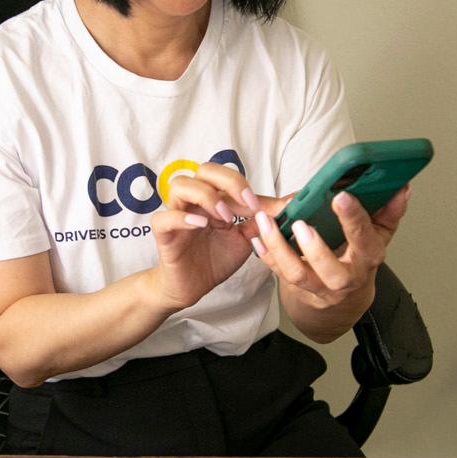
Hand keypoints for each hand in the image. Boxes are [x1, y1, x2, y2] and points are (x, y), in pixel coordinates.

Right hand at [145, 161, 266, 311]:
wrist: (193, 287)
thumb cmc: (215, 259)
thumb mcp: (246, 239)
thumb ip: (262, 220)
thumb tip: (292, 204)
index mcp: (214, 198)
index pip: (229, 177)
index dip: (248, 187)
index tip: (265, 206)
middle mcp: (194, 201)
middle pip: (204, 170)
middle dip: (228, 182)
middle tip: (246, 204)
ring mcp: (177, 215)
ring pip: (181, 185)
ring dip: (206, 196)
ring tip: (224, 218)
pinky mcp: (164, 234)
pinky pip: (164, 218)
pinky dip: (182, 218)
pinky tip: (201, 225)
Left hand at [250, 184, 411, 314]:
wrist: (344, 301)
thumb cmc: (359, 259)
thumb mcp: (378, 235)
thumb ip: (389, 211)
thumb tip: (402, 188)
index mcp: (367, 257)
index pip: (364, 239)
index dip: (354, 218)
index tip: (342, 196)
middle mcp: (345, 277)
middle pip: (331, 269)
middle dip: (315, 248)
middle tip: (301, 223)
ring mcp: (320, 287)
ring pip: (298, 274)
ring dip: (279, 248)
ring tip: (266, 223)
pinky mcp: (299, 289)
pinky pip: (279, 274)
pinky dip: (266, 255)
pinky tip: (257, 235)